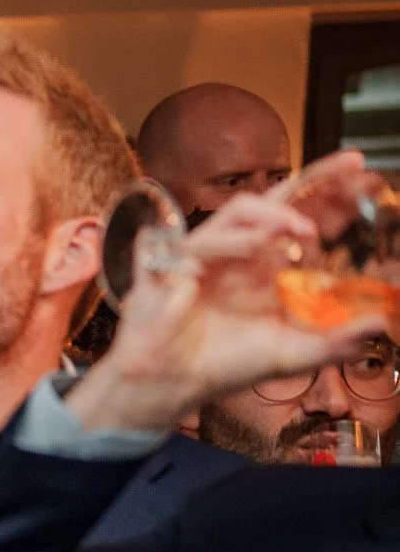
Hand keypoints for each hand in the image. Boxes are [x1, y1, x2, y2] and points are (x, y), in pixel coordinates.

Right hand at [69, 190, 386, 432]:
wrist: (174, 383)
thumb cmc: (223, 365)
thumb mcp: (292, 353)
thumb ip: (336, 342)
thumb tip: (383, 326)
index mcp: (263, 269)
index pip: (297, 219)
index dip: (324, 193)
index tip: (358, 169)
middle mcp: (239, 253)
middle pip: (274, 198)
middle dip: (313, 177)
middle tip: (349, 169)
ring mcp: (208, 252)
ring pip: (242, 209)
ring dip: (277, 214)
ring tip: (304, 231)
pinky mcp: (174, 259)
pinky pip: (207, 238)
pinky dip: (236, 243)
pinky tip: (258, 253)